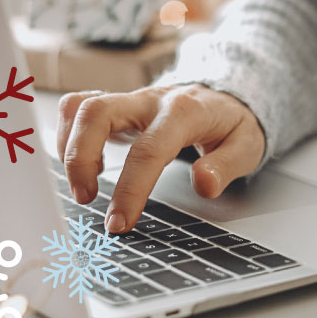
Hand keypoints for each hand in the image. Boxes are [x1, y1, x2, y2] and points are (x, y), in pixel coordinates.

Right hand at [57, 84, 264, 232]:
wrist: (225, 95)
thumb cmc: (232, 124)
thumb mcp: (246, 146)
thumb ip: (225, 166)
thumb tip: (203, 185)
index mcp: (184, 112)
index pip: (148, 150)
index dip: (130, 188)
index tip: (119, 222)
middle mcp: (150, 100)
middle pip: (98, 113)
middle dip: (80, 157)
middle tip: (85, 198)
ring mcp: (130, 99)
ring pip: (81, 106)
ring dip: (69, 147)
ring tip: (85, 185)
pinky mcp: (116, 104)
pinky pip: (78, 107)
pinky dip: (69, 136)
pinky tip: (87, 166)